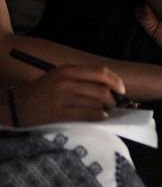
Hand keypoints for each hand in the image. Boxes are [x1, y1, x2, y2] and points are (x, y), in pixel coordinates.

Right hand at [9, 65, 125, 126]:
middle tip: (114, 105)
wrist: (16, 106)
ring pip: (97, 102)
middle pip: (102, 88)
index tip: (121, 89)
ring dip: (107, 109)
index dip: (115, 81)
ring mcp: (63, 97)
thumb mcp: (58, 77)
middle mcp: (67, 81)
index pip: (100, 72)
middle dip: (113, 99)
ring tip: (107, 112)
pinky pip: (88, 114)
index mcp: (67, 69)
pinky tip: (100, 117)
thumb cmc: (40, 92)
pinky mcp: (60, 112)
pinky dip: (99, 116)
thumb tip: (107, 87)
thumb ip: (80, 78)